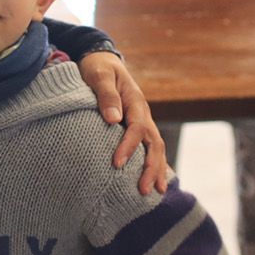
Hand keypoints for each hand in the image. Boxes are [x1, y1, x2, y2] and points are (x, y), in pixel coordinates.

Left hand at [75, 52, 170, 193]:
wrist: (102, 61)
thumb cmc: (98, 69)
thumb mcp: (99, 75)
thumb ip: (106, 95)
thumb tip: (113, 119)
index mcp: (135, 101)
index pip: (137, 128)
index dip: (129, 146)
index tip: (117, 164)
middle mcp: (143, 113)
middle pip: (154, 143)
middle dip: (151, 167)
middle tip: (143, 190)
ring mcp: (142, 121)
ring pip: (156, 148)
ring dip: (156, 170)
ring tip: (154, 192)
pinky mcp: (137, 128)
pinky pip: (149, 148)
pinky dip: (153, 165)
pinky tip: (152, 182)